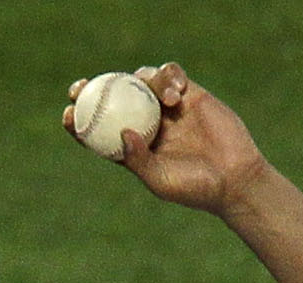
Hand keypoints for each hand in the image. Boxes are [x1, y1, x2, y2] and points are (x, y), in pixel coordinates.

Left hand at [64, 64, 270, 215]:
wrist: (234, 179)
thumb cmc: (194, 189)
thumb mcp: (160, 181)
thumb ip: (138, 160)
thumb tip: (122, 132)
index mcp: (132, 146)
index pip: (98, 128)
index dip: (79, 118)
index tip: (68, 113)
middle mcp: (146, 122)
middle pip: (114, 96)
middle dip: (94, 86)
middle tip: (83, 85)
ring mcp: (166, 107)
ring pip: (142, 79)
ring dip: (143, 81)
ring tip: (165, 100)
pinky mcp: (189, 94)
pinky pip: (172, 74)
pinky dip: (169, 77)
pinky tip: (177, 95)